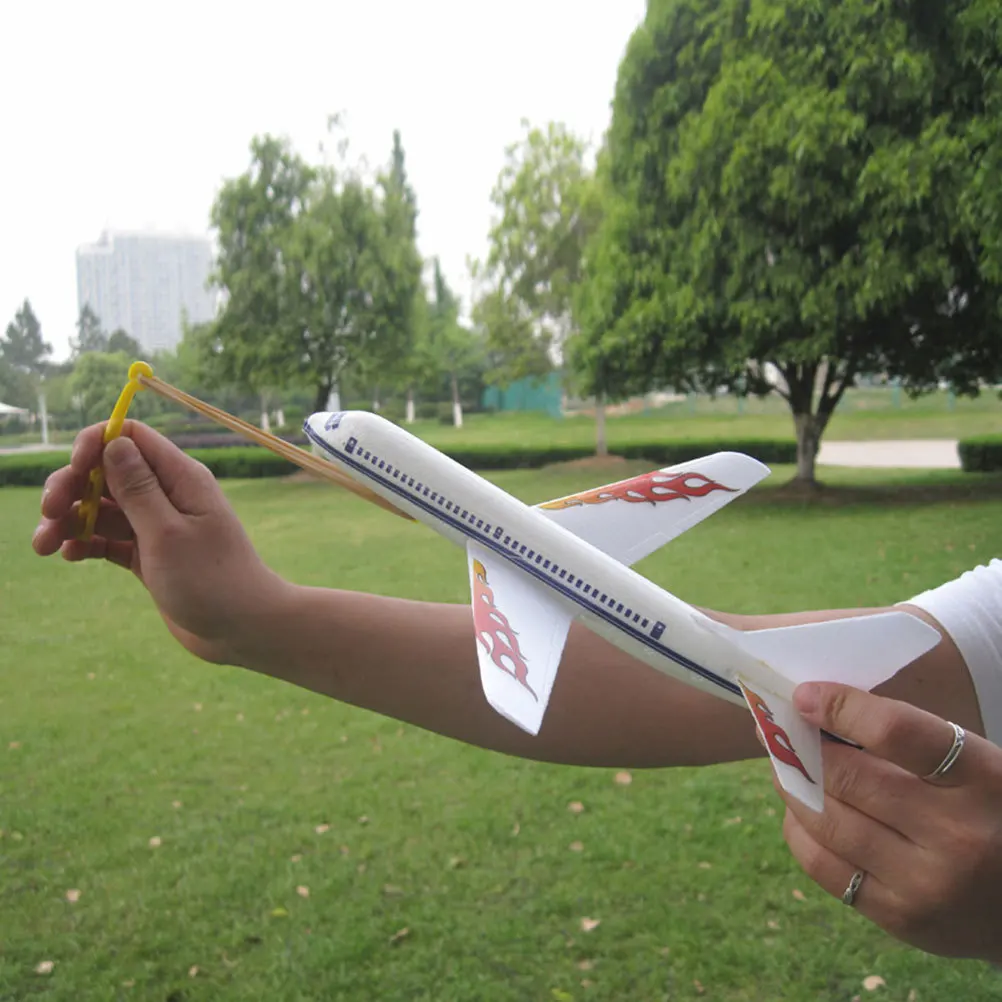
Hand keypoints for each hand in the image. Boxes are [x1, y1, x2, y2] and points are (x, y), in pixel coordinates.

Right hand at [32, 421, 288, 665]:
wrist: (242, 629)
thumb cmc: (212, 581)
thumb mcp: (167, 533)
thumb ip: (137, 489)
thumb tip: (112, 443)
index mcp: (180, 478)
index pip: (131, 437)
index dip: (95, 445)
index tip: (74, 471)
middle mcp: (168, 495)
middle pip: (107, 472)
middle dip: (71, 486)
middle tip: (49, 513)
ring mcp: (157, 525)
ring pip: (102, 508)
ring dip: (69, 520)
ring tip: (43, 546)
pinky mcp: (149, 554)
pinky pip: (108, 538)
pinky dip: (85, 542)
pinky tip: (68, 555)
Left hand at [777, 682, 1001, 964]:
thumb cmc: (992, 812)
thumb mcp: (976, 767)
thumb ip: (910, 741)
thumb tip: (818, 711)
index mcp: (983, 780)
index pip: (898, 733)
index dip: (841, 708)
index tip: (804, 696)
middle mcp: (957, 835)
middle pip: (848, 778)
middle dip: (800, 747)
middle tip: (775, 728)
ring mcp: (926, 884)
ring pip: (825, 822)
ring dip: (792, 786)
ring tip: (784, 765)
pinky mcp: (901, 919)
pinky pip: (823, 866)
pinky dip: (800, 830)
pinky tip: (802, 812)